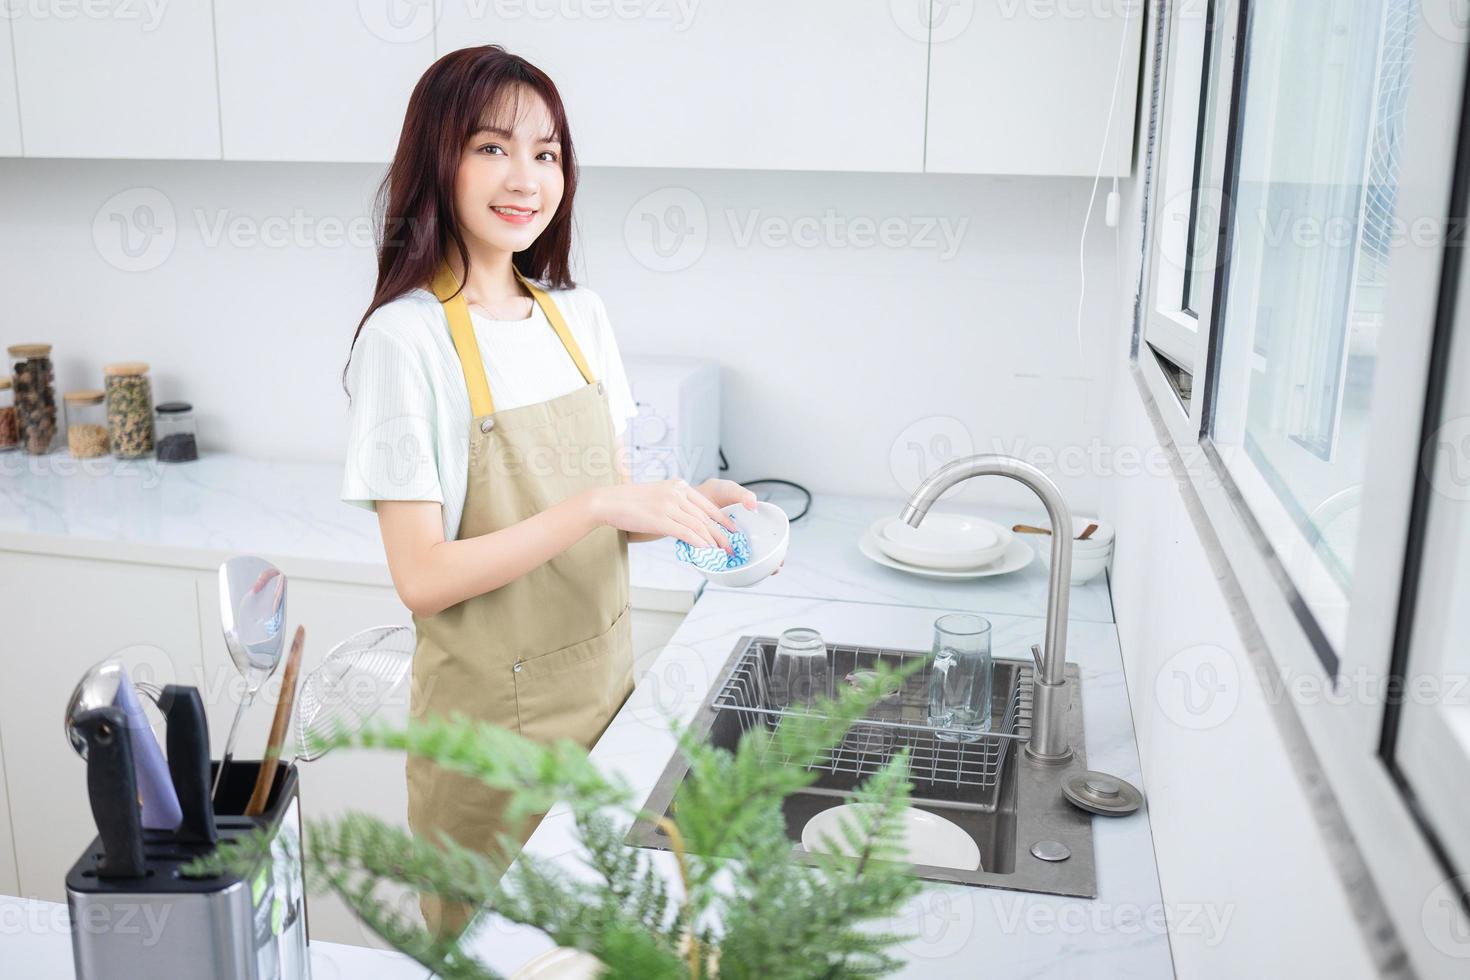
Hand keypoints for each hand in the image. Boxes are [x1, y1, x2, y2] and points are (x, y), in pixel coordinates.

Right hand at [589, 479, 739, 551]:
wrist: (608, 501)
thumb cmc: (629, 501)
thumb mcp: (657, 494)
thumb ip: (673, 502)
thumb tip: (687, 519)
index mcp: (678, 485)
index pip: (707, 504)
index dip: (722, 518)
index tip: (732, 528)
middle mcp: (676, 493)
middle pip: (706, 516)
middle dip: (722, 534)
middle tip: (732, 546)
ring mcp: (669, 505)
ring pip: (699, 526)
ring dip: (713, 542)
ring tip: (722, 553)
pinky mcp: (661, 520)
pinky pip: (686, 534)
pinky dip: (699, 543)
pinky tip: (706, 551)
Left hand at [697, 480, 784, 575]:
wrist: (687, 499)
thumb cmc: (711, 494)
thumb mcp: (728, 489)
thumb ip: (742, 494)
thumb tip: (753, 506)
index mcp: (750, 525)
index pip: (768, 540)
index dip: (777, 551)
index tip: (781, 558)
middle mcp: (741, 538)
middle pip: (758, 555)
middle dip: (768, 565)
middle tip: (773, 569)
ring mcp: (727, 546)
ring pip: (741, 563)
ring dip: (748, 570)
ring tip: (756, 573)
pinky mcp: (712, 551)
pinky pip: (720, 563)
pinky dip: (725, 568)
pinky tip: (729, 569)